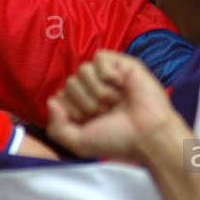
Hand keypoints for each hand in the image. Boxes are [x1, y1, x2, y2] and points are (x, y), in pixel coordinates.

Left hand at [46, 51, 184, 164]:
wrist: (147, 135)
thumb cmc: (118, 139)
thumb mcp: (80, 142)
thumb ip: (56, 127)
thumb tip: (52, 100)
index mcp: (82, 105)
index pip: (59, 96)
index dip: (72, 110)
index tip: (90, 122)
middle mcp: (93, 89)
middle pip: (70, 83)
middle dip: (86, 103)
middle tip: (106, 112)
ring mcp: (107, 76)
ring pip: (83, 70)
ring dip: (98, 91)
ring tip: (115, 101)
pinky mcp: (122, 64)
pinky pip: (99, 57)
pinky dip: (107, 74)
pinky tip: (120, 85)